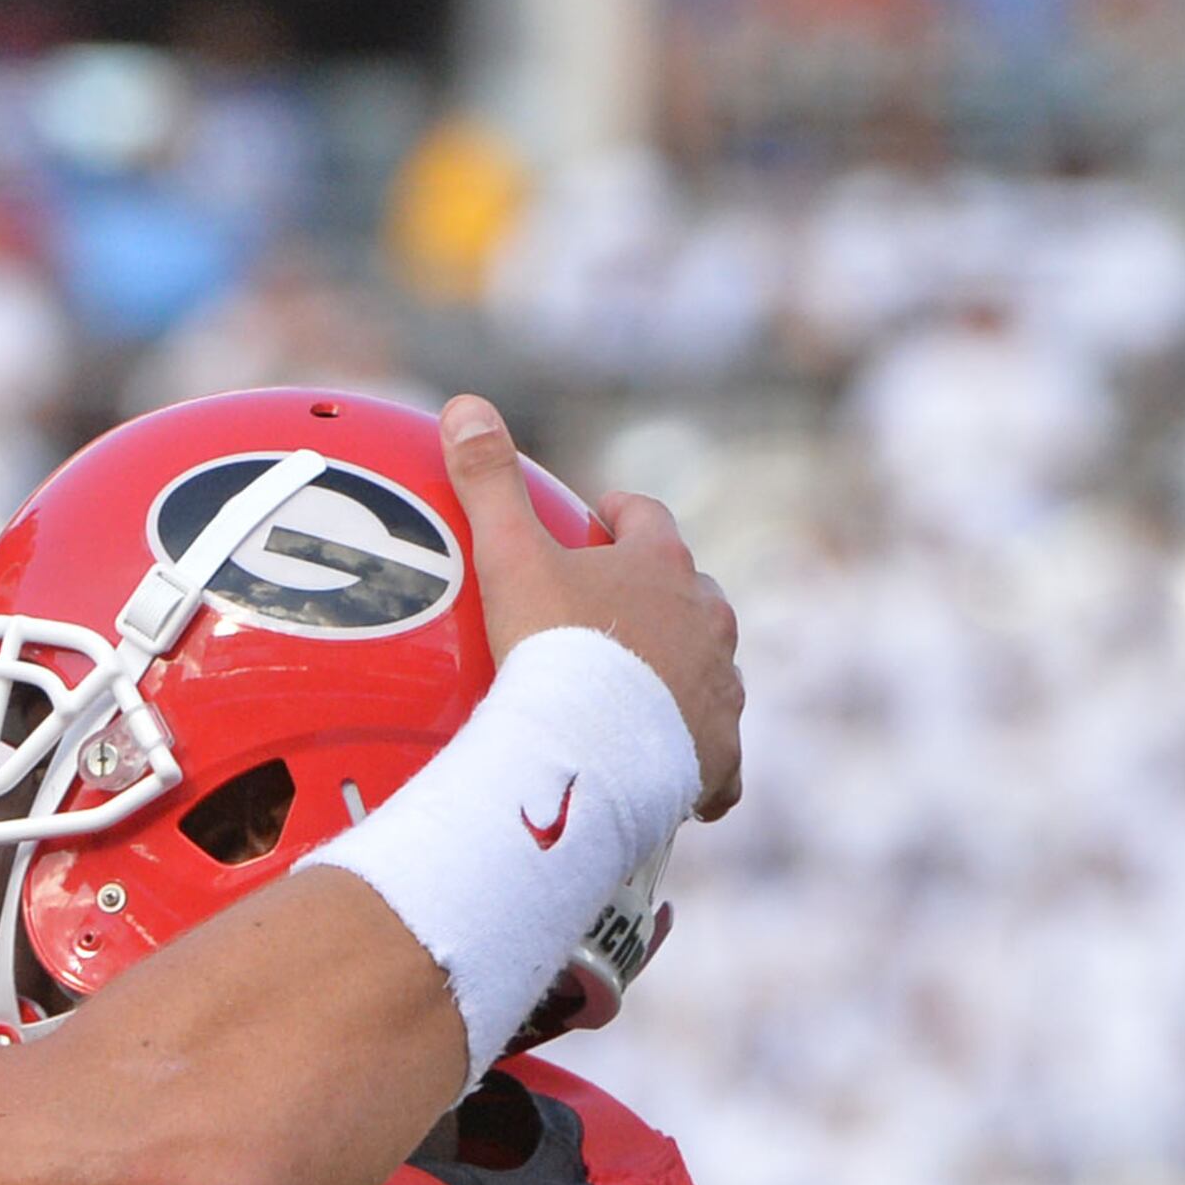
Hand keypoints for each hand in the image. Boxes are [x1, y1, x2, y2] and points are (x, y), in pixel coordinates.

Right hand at [440, 396, 745, 819]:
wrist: (592, 747)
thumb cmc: (553, 647)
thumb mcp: (510, 556)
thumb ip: (489, 481)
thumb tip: (465, 404)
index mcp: (662, 565)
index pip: (650, 521)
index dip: (623, 516)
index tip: (602, 519)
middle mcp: (708, 621)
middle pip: (694, 595)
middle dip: (664, 599)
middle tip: (619, 612)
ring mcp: (720, 690)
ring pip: (712, 672)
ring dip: (684, 676)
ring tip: (642, 696)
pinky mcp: (719, 757)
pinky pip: (719, 761)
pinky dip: (701, 763)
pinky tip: (680, 780)